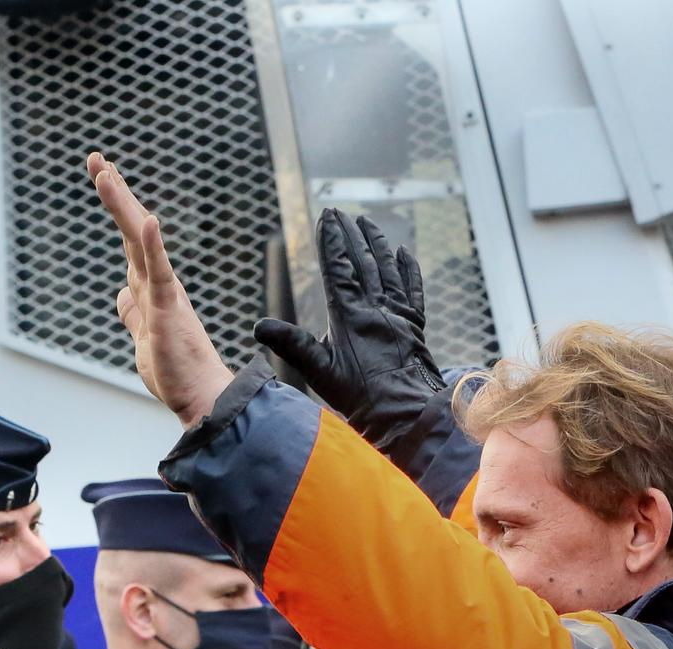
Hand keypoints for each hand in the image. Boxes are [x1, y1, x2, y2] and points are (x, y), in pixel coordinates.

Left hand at [88, 152, 237, 424]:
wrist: (200, 396)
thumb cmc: (176, 369)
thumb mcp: (143, 335)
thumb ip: (132, 312)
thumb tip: (122, 296)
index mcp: (150, 285)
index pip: (129, 237)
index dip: (116, 206)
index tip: (103, 174)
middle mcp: (157, 281)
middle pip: (131, 228)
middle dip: (113, 191)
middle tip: (95, 158)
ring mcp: (163, 293)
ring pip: (139, 241)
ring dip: (123, 206)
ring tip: (105, 174)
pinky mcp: (168, 310)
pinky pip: (160, 273)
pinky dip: (153, 245)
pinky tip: (146, 220)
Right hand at [256, 211, 444, 432]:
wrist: (404, 411)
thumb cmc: (359, 395)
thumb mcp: (318, 370)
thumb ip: (291, 344)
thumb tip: (259, 326)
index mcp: (350, 313)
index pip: (338, 267)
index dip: (331, 240)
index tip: (326, 217)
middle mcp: (376, 306)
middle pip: (362, 261)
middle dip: (350, 234)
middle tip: (342, 213)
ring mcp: (398, 313)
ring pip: (386, 269)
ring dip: (376, 244)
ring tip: (368, 223)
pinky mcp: (414, 324)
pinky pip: (412, 288)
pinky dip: (406, 268)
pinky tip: (402, 254)